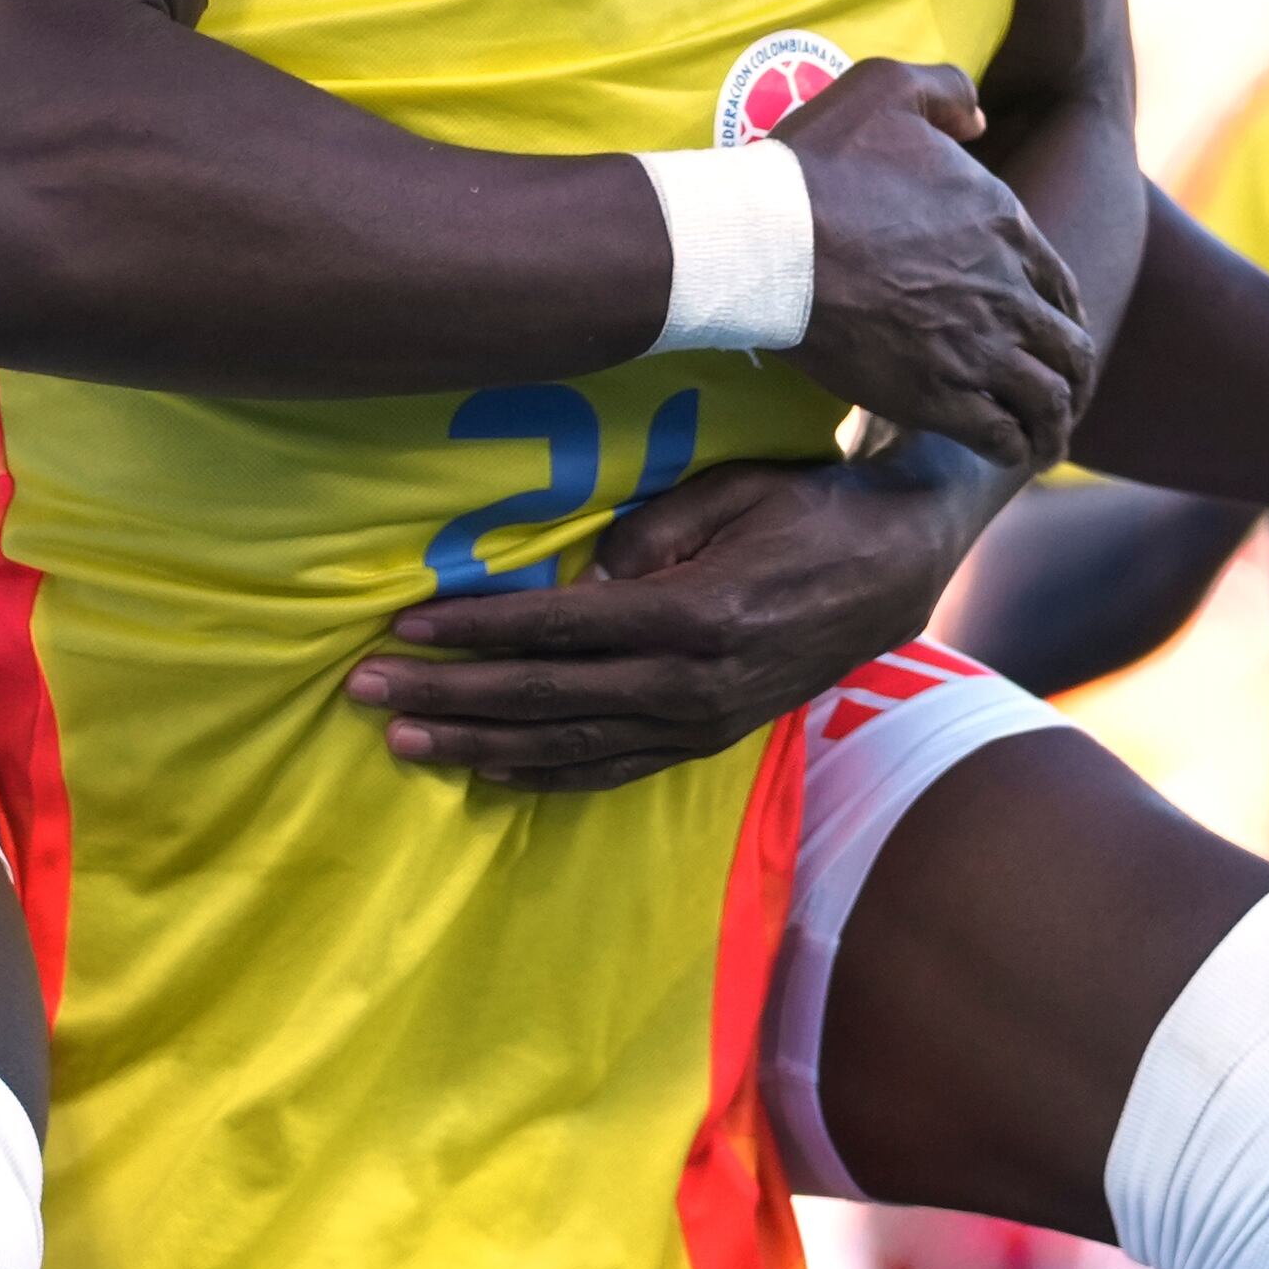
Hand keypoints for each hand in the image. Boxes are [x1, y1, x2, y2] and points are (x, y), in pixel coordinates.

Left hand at [343, 449, 993, 792]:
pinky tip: (488, 771)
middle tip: (366, 692)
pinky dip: (546, 775)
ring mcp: (702, 722)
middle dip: (450, 694)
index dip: (477, 629)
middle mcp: (693, 683)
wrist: (902, 567)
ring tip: (402, 741)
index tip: (404, 624)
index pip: (559, 626)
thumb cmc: (812, 508)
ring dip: (478, 743)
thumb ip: (652, 535)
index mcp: (696, 615)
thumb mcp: (736, 492)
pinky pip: (614, 770)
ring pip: (568, 746)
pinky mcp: (710, 739)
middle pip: (546, 697)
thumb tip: (575, 582)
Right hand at [776, 61, 1092, 471]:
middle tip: (1067, 395)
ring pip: (1046, 399)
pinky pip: (1000, 435)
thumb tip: (980, 119)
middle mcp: (1005, 289)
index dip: (1066, 313)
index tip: (1061, 332)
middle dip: (1076, 374)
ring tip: (1048, 441)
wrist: (768, 239)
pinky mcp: (937, 397)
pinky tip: (1010, 454)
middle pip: (1067, 346)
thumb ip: (945, 93)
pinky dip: (1014, 448)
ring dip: (1054, 423)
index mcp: (1004, 222)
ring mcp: (976, 347)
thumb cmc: (817, 165)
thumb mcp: (885, 88)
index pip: (1060, 282)